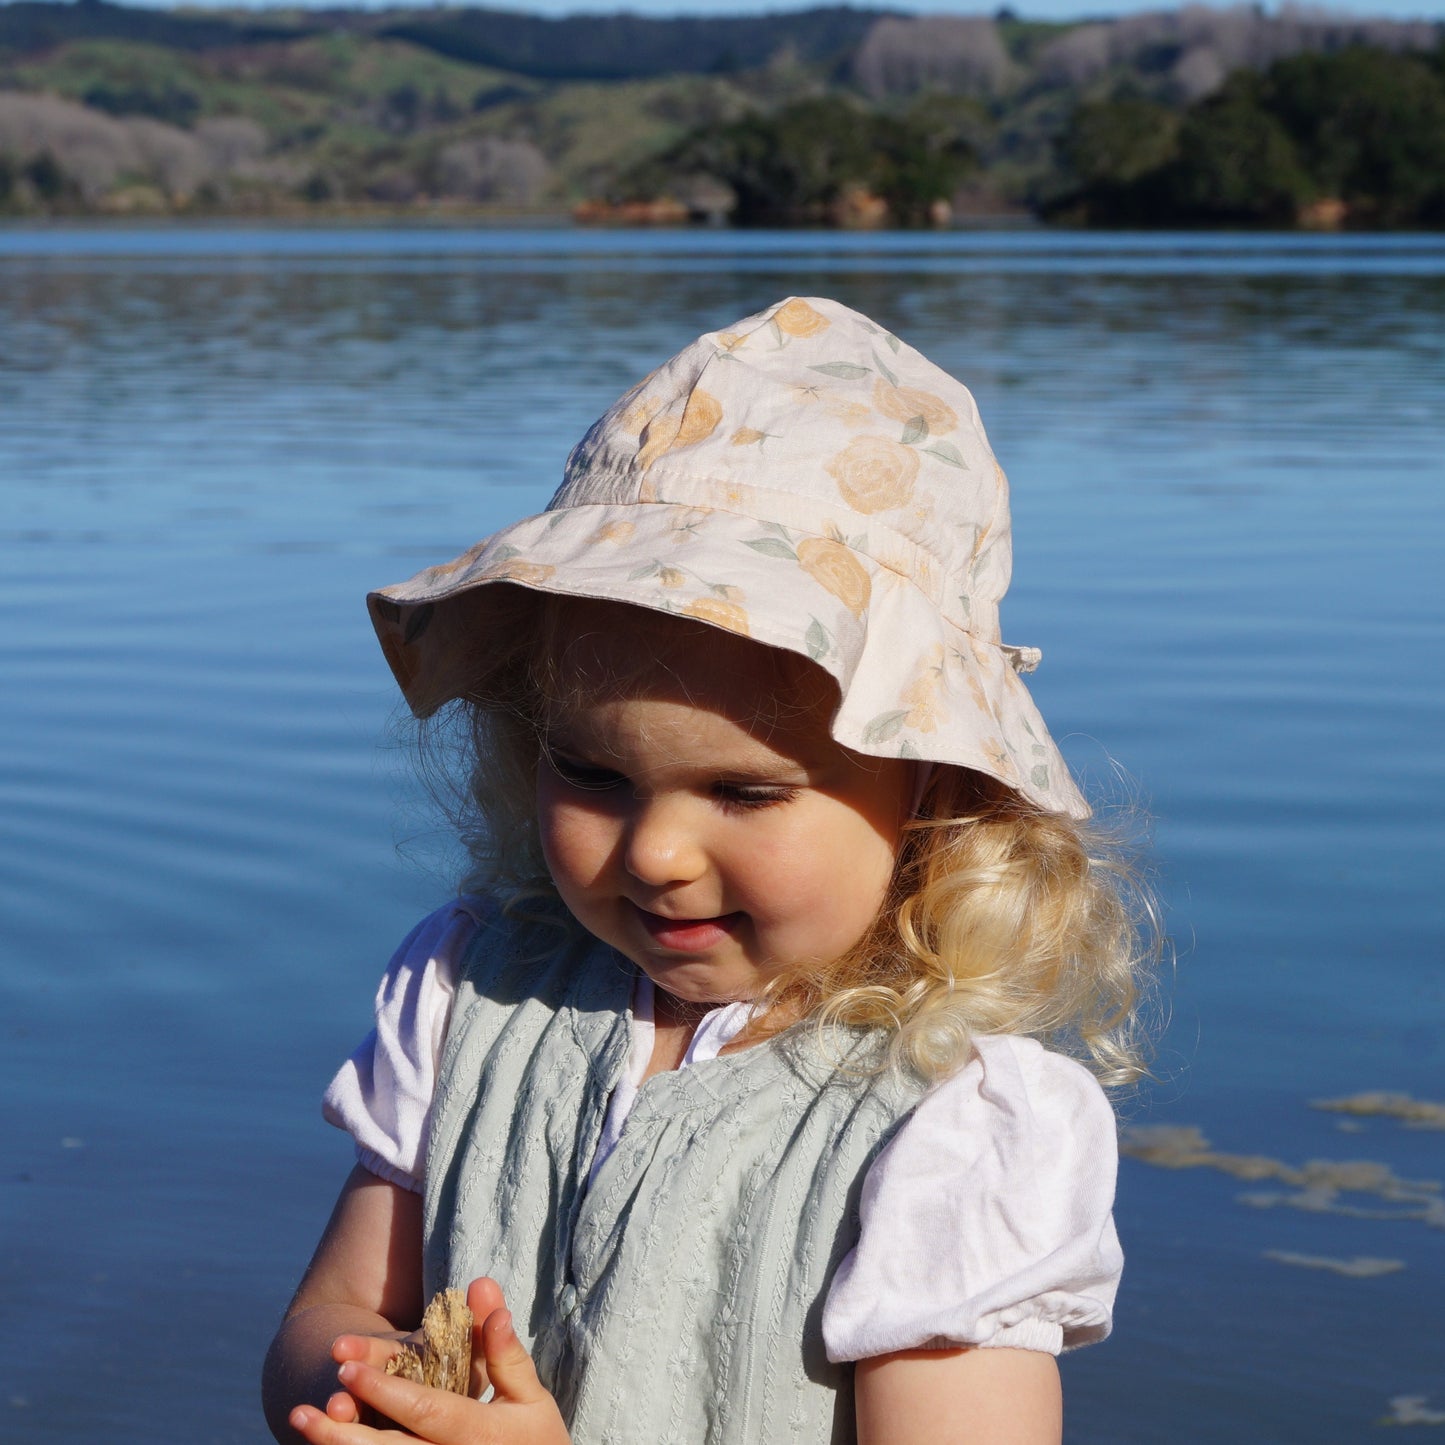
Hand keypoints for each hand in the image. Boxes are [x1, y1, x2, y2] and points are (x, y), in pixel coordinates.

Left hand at [289, 1279, 570, 1444]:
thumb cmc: (536, 1440)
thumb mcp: (529, 1397)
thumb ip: (504, 1349)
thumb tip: (482, 1289)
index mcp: (480, 1435)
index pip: (425, 1411)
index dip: (385, 1390)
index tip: (347, 1368)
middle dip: (345, 1431)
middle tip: (303, 1408)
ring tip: (301, 1421)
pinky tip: (326, 1442)